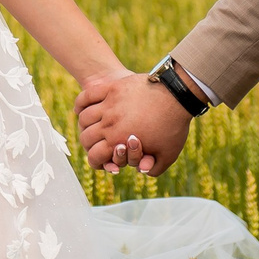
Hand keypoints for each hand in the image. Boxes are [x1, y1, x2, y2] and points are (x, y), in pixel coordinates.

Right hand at [75, 69, 192, 176]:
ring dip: (85, 125)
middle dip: (90, 144)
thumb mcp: (167, 155)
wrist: (177, 95)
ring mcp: (109, 104)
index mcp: (118, 141)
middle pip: (85, 137)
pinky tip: (81, 109)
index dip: (96, 161)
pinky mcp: (112, 88)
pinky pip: (87, 95)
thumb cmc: (173, 126)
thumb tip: (139, 170)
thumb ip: (152, 169)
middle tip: (97, 143)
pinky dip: (81, 103)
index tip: (101, 159)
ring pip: (84, 117)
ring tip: (92, 127)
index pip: (94, 156)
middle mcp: (109, 123)